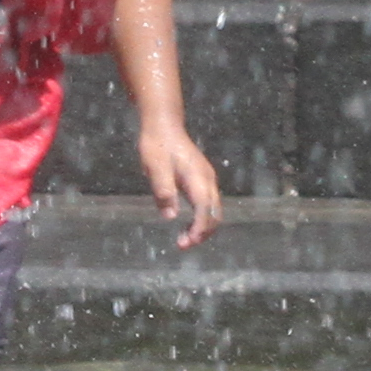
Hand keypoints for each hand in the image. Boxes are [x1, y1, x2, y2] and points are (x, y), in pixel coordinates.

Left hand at [139, 118, 223, 247]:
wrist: (164, 125)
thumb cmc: (157, 145)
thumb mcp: (155, 167)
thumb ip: (164, 190)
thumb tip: (170, 215)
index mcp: (197, 177)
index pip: (204, 209)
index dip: (198, 228)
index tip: (186, 242)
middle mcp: (207, 180)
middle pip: (214, 213)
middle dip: (203, 233)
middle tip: (183, 245)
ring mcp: (207, 179)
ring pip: (214, 210)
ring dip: (203, 228)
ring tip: (184, 240)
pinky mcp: (202, 180)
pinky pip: (208, 204)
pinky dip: (202, 219)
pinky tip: (188, 226)